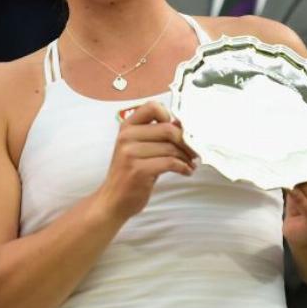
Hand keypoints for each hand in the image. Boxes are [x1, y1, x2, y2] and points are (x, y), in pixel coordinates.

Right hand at [96, 101, 195, 219]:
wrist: (113, 200)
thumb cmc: (129, 174)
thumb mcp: (138, 149)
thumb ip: (156, 135)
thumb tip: (182, 125)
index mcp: (127, 127)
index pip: (153, 107)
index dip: (170, 117)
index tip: (178, 131)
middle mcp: (126, 137)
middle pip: (168, 129)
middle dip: (186, 141)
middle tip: (193, 151)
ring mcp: (130, 153)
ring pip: (171, 148)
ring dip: (186, 157)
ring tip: (190, 163)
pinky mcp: (138, 170)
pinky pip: (170, 163)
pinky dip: (183, 168)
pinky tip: (186, 171)